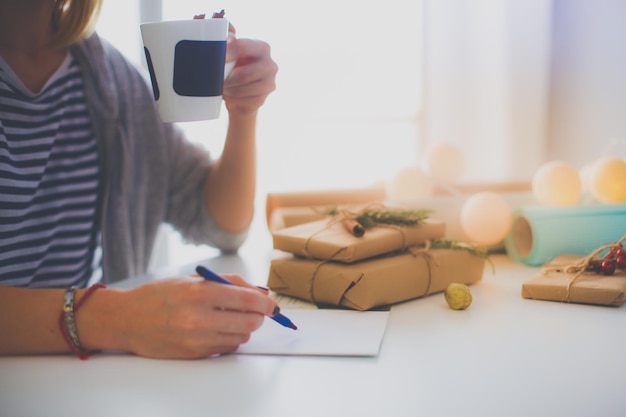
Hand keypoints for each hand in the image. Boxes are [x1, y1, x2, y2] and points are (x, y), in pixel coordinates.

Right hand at [104, 275, 275, 358]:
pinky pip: (226, 348)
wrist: (126, 320)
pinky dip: (228, 338)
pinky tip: (215, 328)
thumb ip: (228, 282)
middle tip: (255, 310)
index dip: (266, 302)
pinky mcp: (194, 354)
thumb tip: (259, 291)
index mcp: (199, 294)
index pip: (247, 299)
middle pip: (250, 323)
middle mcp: (199, 319)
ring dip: (242, 328)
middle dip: (258, 316)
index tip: (272, 304)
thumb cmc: (159, 295)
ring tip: (228, 317)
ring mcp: (196, 340)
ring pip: (240, 338)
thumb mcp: (192, 279)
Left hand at [223, 25, 277, 114]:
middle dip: (225, 79)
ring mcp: (270, 83)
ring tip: (221, 88)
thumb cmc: (235, 67)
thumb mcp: (232, 51)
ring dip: (228, 90)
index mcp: (262, 48)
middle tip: (215, 80)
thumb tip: (218, 22)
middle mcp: (270, 64)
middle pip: (242, 75)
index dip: (225, 53)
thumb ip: (228, 37)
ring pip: (241, 90)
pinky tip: (230, 96)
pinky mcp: (264, 99)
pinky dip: (233, 100)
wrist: (243, 92)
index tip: (214, 59)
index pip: (241, 47)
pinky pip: (244, 101)